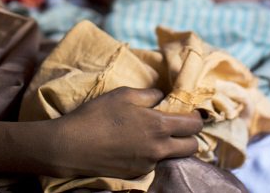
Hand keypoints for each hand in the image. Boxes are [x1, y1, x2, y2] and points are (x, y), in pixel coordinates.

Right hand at [44, 87, 202, 178]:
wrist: (73, 146)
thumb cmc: (98, 115)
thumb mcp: (123, 95)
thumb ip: (149, 95)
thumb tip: (161, 97)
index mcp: (159, 125)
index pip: (193, 125)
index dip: (196, 117)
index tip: (189, 112)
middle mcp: (159, 148)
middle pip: (192, 146)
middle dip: (190, 136)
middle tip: (176, 126)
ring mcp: (149, 163)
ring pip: (173, 156)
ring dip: (171, 147)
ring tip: (154, 136)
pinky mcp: (137, 173)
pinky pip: (154, 163)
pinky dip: (152, 155)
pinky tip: (135, 146)